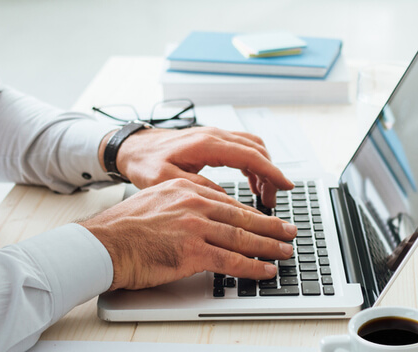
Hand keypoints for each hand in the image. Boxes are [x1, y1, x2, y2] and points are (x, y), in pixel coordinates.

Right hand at [79, 178, 296, 290]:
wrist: (100, 245)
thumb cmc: (121, 230)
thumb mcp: (155, 201)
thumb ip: (182, 205)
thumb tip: (203, 217)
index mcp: (186, 189)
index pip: (229, 202)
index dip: (252, 214)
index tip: (267, 220)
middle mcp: (194, 203)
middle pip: (243, 217)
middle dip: (271, 226)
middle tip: (290, 232)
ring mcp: (195, 226)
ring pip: (242, 237)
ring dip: (269, 246)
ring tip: (285, 251)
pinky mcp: (192, 251)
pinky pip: (231, 260)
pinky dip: (253, 267)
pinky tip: (266, 270)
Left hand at [102, 127, 293, 207]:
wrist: (132, 147)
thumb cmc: (145, 163)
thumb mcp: (167, 181)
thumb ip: (198, 188)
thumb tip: (226, 199)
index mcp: (207, 144)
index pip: (251, 156)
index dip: (272, 172)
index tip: (286, 186)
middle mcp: (215, 135)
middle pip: (257, 150)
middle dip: (271, 175)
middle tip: (272, 200)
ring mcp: (215, 135)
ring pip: (253, 147)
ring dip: (263, 169)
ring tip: (263, 195)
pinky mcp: (213, 140)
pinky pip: (243, 147)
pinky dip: (254, 164)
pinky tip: (252, 182)